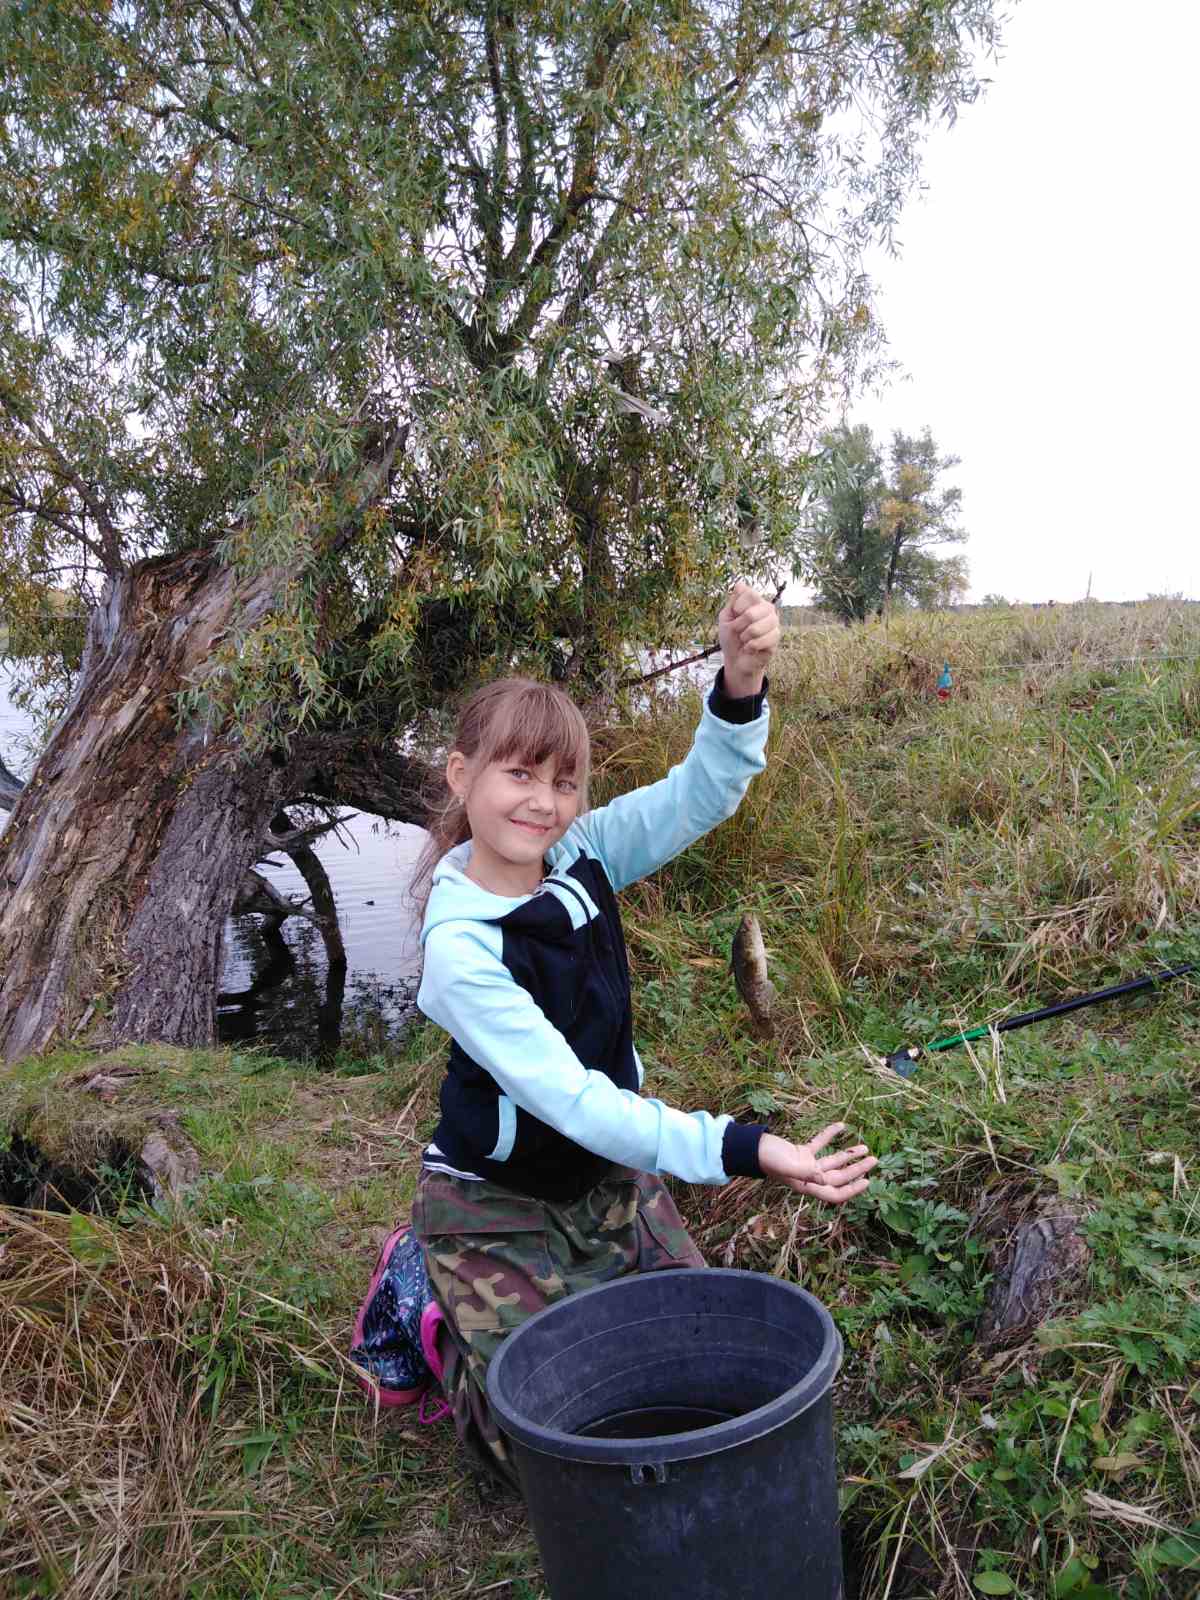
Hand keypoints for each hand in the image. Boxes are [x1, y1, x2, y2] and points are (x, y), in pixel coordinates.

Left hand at [718, 582, 779, 696]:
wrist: (736, 659)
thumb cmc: (730, 637)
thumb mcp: (726, 617)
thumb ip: (733, 601)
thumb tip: (740, 584)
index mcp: (755, 601)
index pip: (750, 593)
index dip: (738, 606)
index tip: (734, 615)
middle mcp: (768, 609)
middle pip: (751, 612)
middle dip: (739, 626)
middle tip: (738, 631)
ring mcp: (774, 623)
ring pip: (756, 628)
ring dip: (745, 637)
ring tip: (745, 640)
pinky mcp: (776, 638)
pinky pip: (761, 641)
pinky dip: (750, 647)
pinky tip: (750, 648)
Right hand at [757, 1125, 876, 1205]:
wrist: (751, 1147)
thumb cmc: (767, 1159)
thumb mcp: (787, 1166)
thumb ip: (805, 1173)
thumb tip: (823, 1178)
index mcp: (808, 1186)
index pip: (834, 1193)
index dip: (852, 1190)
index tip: (867, 1181)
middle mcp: (810, 1177)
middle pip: (839, 1176)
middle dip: (856, 1169)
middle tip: (874, 1160)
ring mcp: (806, 1164)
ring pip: (833, 1161)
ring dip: (849, 1155)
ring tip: (865, 1148)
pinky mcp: (801, 1152)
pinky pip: (820, 1144)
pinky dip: (830, 1135)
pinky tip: (842, 1126)